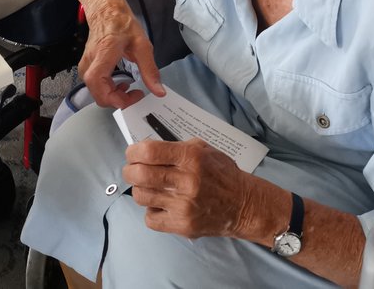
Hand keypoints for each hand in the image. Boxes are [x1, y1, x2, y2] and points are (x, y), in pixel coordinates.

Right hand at [77, 0, 162, 107]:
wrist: (106, 10)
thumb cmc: (122, 23)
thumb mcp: (142, 44)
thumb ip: (150, 69)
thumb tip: (158, 91)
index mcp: (104, 54)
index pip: (99, 84)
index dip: (115, 98)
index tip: (134, 96)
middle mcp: (90, 61)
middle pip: (96, 93)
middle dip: (117, 100)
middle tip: (135, 95)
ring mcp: (86, 64)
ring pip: (95, 91)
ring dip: (112, 95)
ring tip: (129, 89)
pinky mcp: (87, 65)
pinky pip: (95, 85)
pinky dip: (107, 89)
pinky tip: (120, 84)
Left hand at [123, 138, 269, 239]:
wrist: (244, 205)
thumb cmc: (222, 174)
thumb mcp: (203, 149)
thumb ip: (175, 148)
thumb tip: (146, 148)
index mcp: (190, 157)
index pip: (148, 151)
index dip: (133, 152)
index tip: (132, 154)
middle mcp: (186, 181)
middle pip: (139, 174)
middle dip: (130, 170)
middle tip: (132, 170)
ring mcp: (183, 205)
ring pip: (141, 196)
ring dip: (140, 190)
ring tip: (150, 187)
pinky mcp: (183, 225)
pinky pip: (150, 219)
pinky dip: (151, 211)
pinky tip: (161, 205)